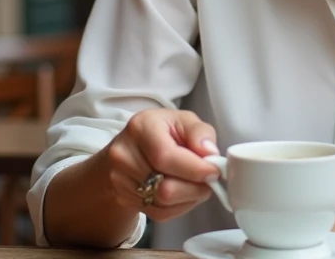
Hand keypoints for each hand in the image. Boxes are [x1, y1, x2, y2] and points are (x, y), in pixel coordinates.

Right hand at [96, 108, 220, 222]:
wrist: (133, 147)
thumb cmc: (163, 131)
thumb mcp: (185, 121)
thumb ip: (200, 133)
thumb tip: (209, 153)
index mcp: (141, 127)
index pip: (165, 156)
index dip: (194, 169)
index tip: (214, 171)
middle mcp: (123, 154)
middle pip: (164, 187)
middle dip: (195, 187)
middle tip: (209, 181)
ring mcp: (119, 179)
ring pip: (163, 203)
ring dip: (189, 198)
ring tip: (196, 184)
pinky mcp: (123, 198)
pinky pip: (159, 213)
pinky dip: (178, 207)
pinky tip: (183, 193)